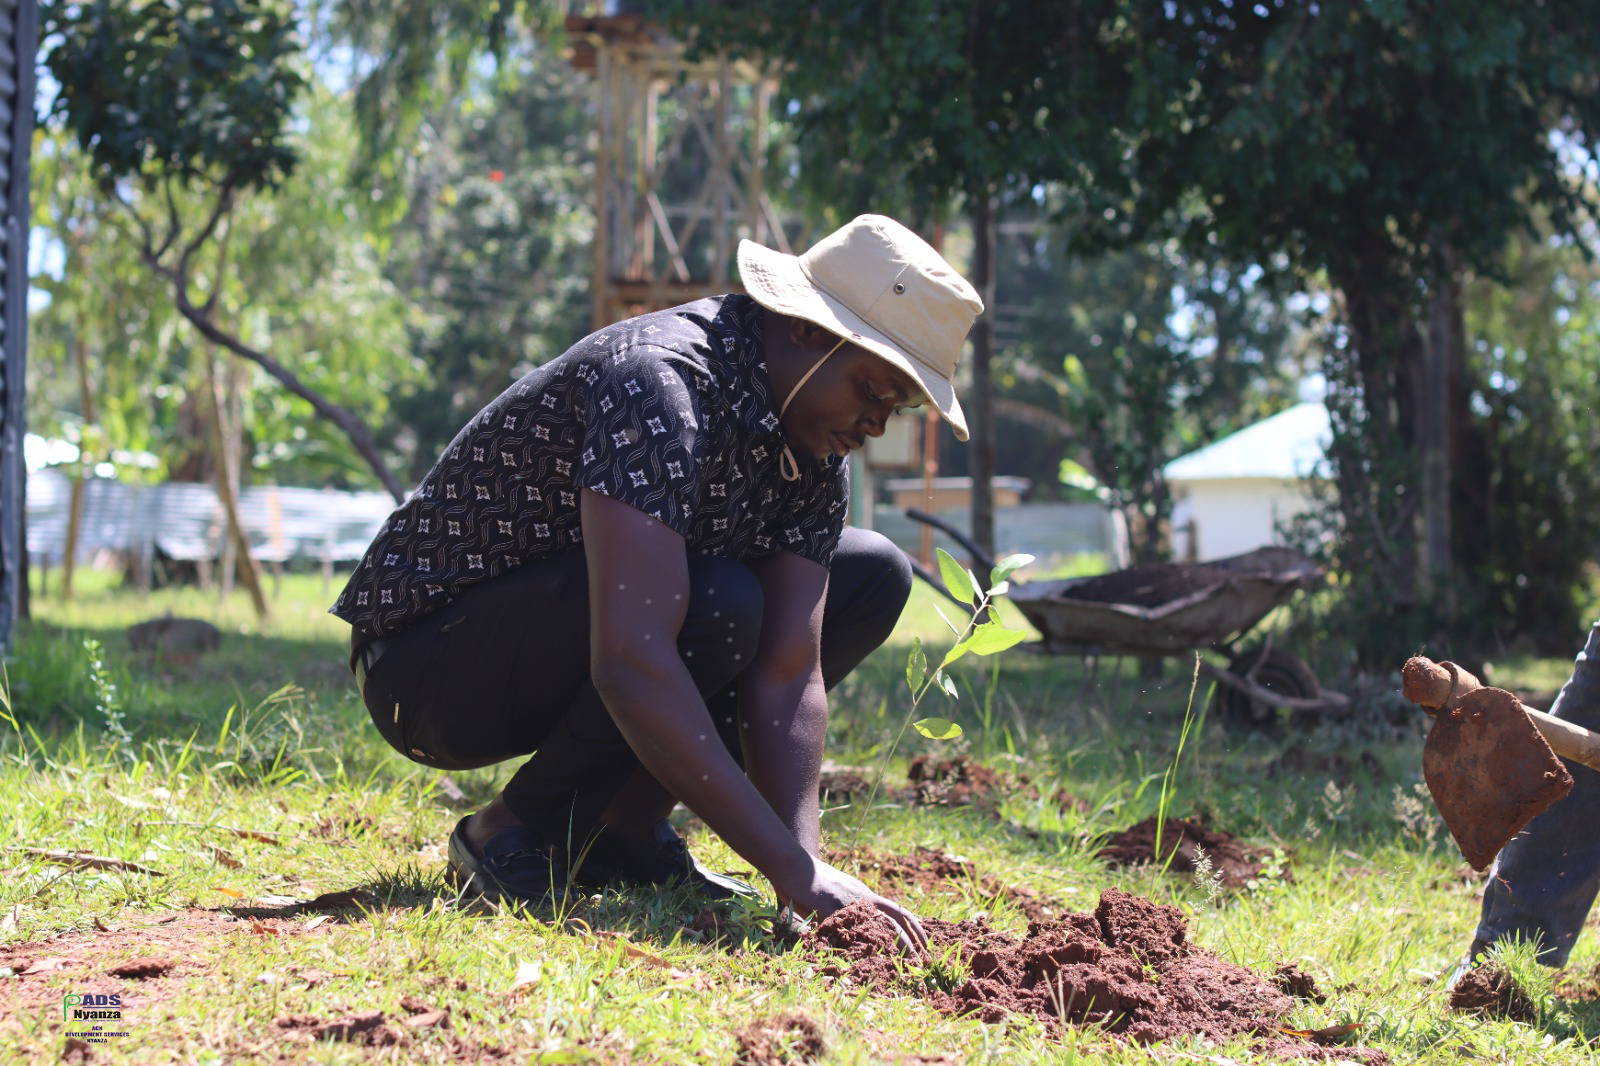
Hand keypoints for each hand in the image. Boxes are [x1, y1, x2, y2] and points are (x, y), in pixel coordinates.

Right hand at [785, 856, 927, 955]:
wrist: (792, 862)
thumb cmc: (814, 881)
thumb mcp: (839, 894)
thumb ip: (850, 911)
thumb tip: (857, 932)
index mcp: (866, 895)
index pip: (899, 911)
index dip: (914, 928)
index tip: (925, 945)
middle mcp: (862, 896)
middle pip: (893, 920)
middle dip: (909, 942)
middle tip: (920, 962)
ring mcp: (846, 899)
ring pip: (874, 924)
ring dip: (889, 945)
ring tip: (900, 965)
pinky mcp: (828, 903)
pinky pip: (843, 926)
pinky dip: (851, 944)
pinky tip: (858, 961)